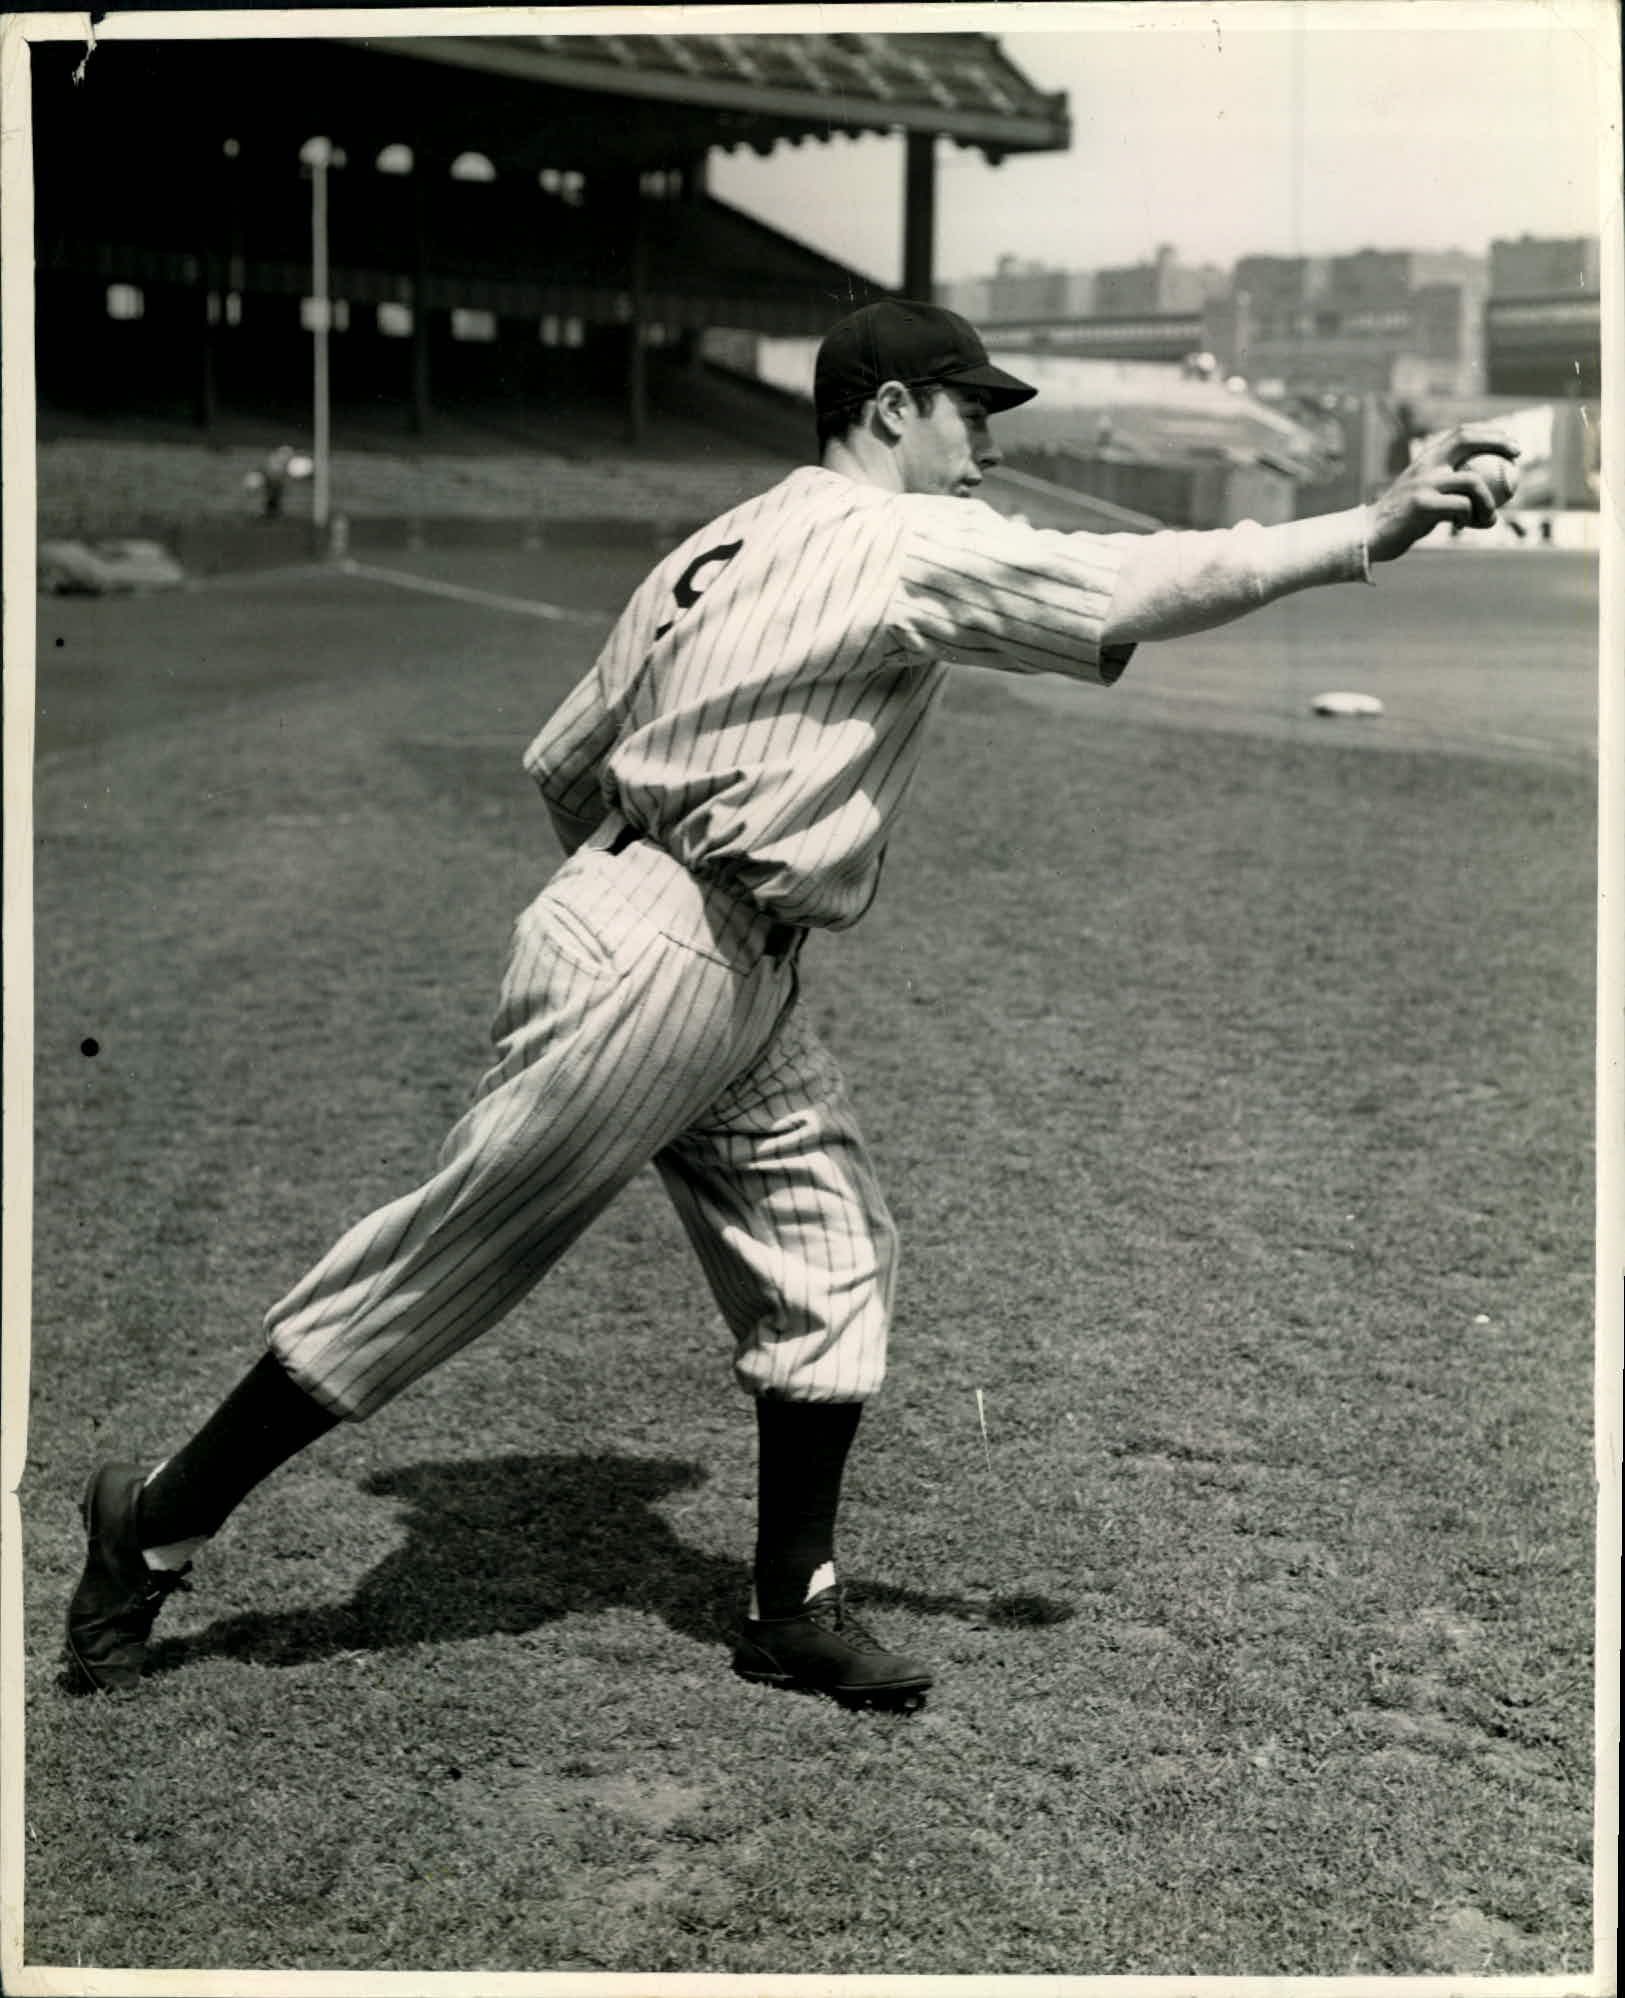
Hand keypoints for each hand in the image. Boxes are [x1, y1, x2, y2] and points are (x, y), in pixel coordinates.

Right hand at [1366, 426, 1521, 561]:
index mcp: (1426, 460)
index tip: (1512, 444)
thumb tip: (1486, 496)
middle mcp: (1425, 465)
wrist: (1370, 537)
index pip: (1461, 434)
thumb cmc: (1402, 521)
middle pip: (1466, 440)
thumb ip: (1450, 492)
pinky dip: (1471, 518)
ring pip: (1473, 482)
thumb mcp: (1426, 498)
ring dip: (1489, 502)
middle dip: (1497, 442)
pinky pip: (1461, 508)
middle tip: (1517, 458)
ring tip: (1489, 518)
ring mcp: (1423, 483)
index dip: (1490, 433)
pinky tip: (1464, 527)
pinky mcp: (1421, 504)